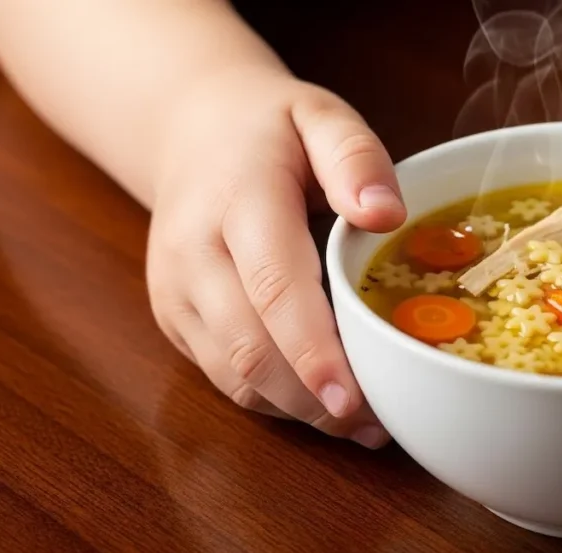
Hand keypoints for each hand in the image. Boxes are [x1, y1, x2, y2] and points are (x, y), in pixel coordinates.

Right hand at [146, 67, 405, 447]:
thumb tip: (387, 215)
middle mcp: (193, 254)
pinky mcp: (173, 318)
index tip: (354, 398)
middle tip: (380, 426)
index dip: (313, 351)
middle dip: (314, 400)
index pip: (274, 287)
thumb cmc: (270, 129)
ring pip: (233, 376)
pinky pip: (222, 376)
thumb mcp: (321, 115)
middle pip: (250, 349)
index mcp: (237, 201)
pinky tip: (322, 403)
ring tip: (363, 423)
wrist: (191, 130)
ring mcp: (175, 292)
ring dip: (298, 411)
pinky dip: (274, 400)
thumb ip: (356, 157)